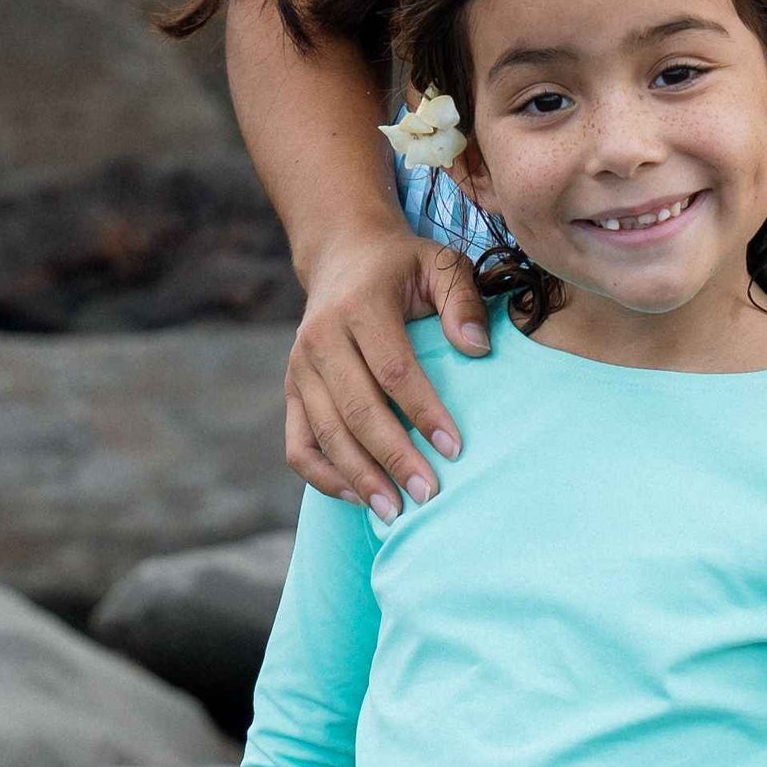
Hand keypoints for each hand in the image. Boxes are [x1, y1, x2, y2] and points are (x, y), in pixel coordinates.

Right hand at [283, 222, 490, 517]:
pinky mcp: (291, 389)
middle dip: (393, 457)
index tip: (454, 449)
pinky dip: (323, 476)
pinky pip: (298, 444)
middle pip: (357, 409)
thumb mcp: (440, 265)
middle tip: (429, 495)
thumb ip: (462, 301)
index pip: (393, 368)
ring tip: (395, 512)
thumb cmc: (402, 268)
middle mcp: (321, 337)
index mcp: (360, 304)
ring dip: (360, 476)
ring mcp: (300, 366)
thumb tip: (476, 349)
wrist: (342, 255)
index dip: (423, 411)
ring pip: (325, 433)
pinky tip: (359, 496)